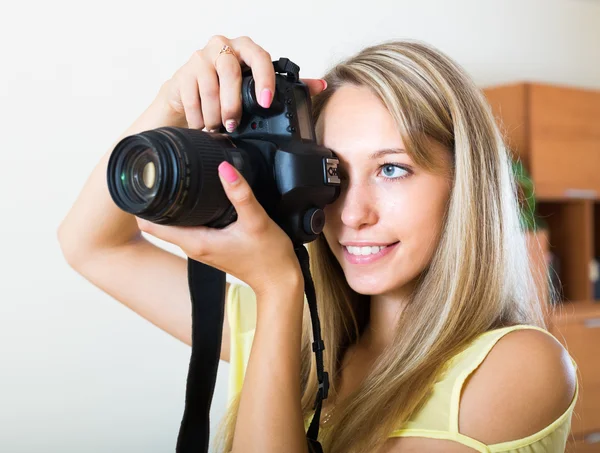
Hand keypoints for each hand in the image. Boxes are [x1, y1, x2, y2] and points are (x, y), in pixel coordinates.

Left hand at [136, 161, 301, 295]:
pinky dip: (185, 212)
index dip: (142, 203)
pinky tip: (195, 199)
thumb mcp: (256, 221)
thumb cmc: (268, 257)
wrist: (279, 282)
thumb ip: (240, 193)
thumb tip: (225, 168)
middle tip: (156, 172)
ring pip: (174, 224)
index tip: (144, 182)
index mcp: (196, 242)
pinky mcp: (211, 245)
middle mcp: (193, 246)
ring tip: (171, 180)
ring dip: (170, 205)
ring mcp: (201, 247)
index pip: (151, 225)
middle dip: (153, 199)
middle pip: (158, 222)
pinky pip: (189, 226)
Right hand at [154, 35, 326, 131]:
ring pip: (209, 87)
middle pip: (230, 71)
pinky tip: (202, 125)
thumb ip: (287, 85)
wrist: (189, 91)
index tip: (266, 102)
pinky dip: (198, 117)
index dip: (264, 79)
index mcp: (245, 49)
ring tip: (218, 128)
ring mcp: (200, 58)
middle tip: (234, 125)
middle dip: (233, 103)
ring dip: (215, 113)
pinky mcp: (183, 73)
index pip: (259, 57)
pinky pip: (191, 97)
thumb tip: (320, 86)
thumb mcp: (257, 86)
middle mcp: (222, 48)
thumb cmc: (227, 87)